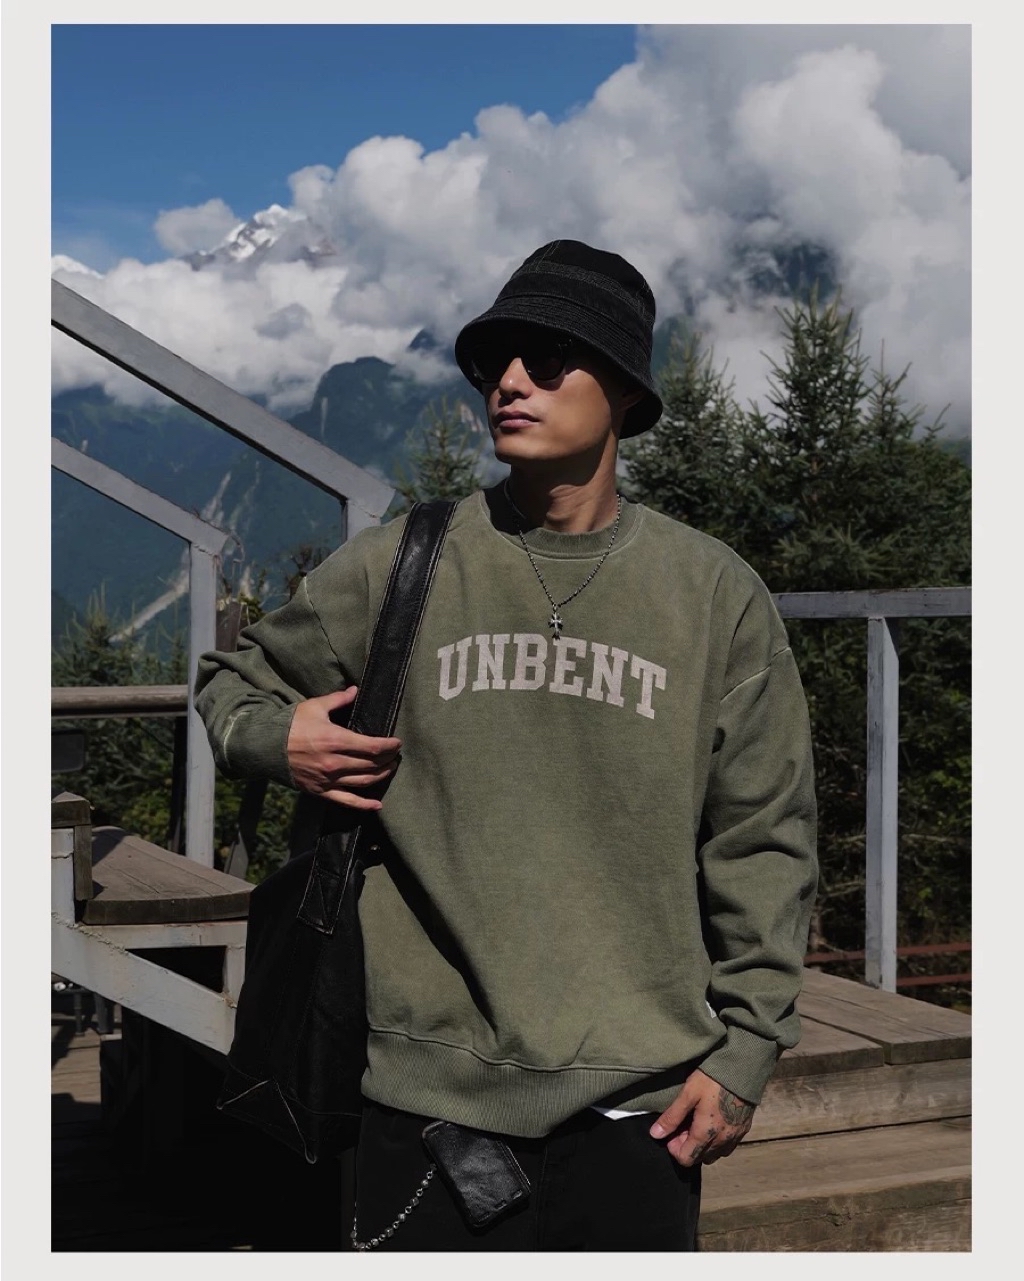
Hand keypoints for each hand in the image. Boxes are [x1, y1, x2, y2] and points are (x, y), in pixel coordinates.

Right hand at [286, 686, 401, 811]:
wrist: (264, 748)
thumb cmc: (290, 725)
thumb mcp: (314, 707)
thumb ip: (338, 700)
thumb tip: (355, 690)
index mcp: (336, 740)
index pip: (373, 747)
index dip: (389, 746)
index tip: (397, 743)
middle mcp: (335, 762)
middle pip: (372, 764)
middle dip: (388, 759)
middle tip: (395, 755)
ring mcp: (328, 779)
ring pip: (363, 782)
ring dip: (381, 776)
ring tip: (390, 769)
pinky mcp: (320, 791)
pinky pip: (346, 801)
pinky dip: (364, 805)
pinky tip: (377, 805)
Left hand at [649, 1068, 754, 1166]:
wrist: (743, 1068)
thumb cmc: (713, 1080)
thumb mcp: (688, 1094)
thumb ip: (672, 1116)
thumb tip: (655, 1135)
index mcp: (706, 1134)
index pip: (686, 1159)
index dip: (674, 1148)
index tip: (672, 1131)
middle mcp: (722, 1142)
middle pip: (699, 1158)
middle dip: (687, 1145)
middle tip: (684, 1124)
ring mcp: (735, 1137)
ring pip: (714, 1154)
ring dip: (702, 1144)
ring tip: (697, 1122)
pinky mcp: (744, 1130)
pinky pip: (727, 1146)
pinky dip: (716, 1141)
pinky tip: (713, 1122)